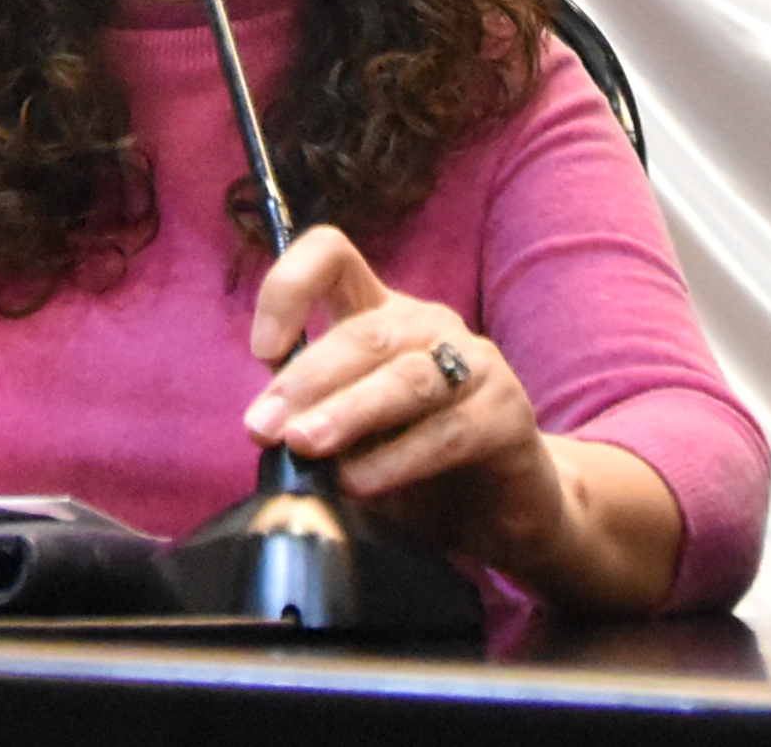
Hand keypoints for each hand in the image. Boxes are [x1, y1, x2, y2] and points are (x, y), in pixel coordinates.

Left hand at [241, 225, 683, 612]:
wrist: (505, 512)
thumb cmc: (415, 467)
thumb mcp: (351, 440)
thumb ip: (310, 425)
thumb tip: (263, 431)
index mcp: (380, 316)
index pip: (332, 258)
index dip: (289, 288)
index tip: (262, 350)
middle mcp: (428, 327)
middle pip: (364, 332)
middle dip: (306, 379)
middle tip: (264, 426)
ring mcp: (475, 365)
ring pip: (405, 378)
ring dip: (348, 411)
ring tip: (305, 445)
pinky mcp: (508, 414)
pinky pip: (447, 431)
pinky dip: (397, 458)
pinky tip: (360, 483)